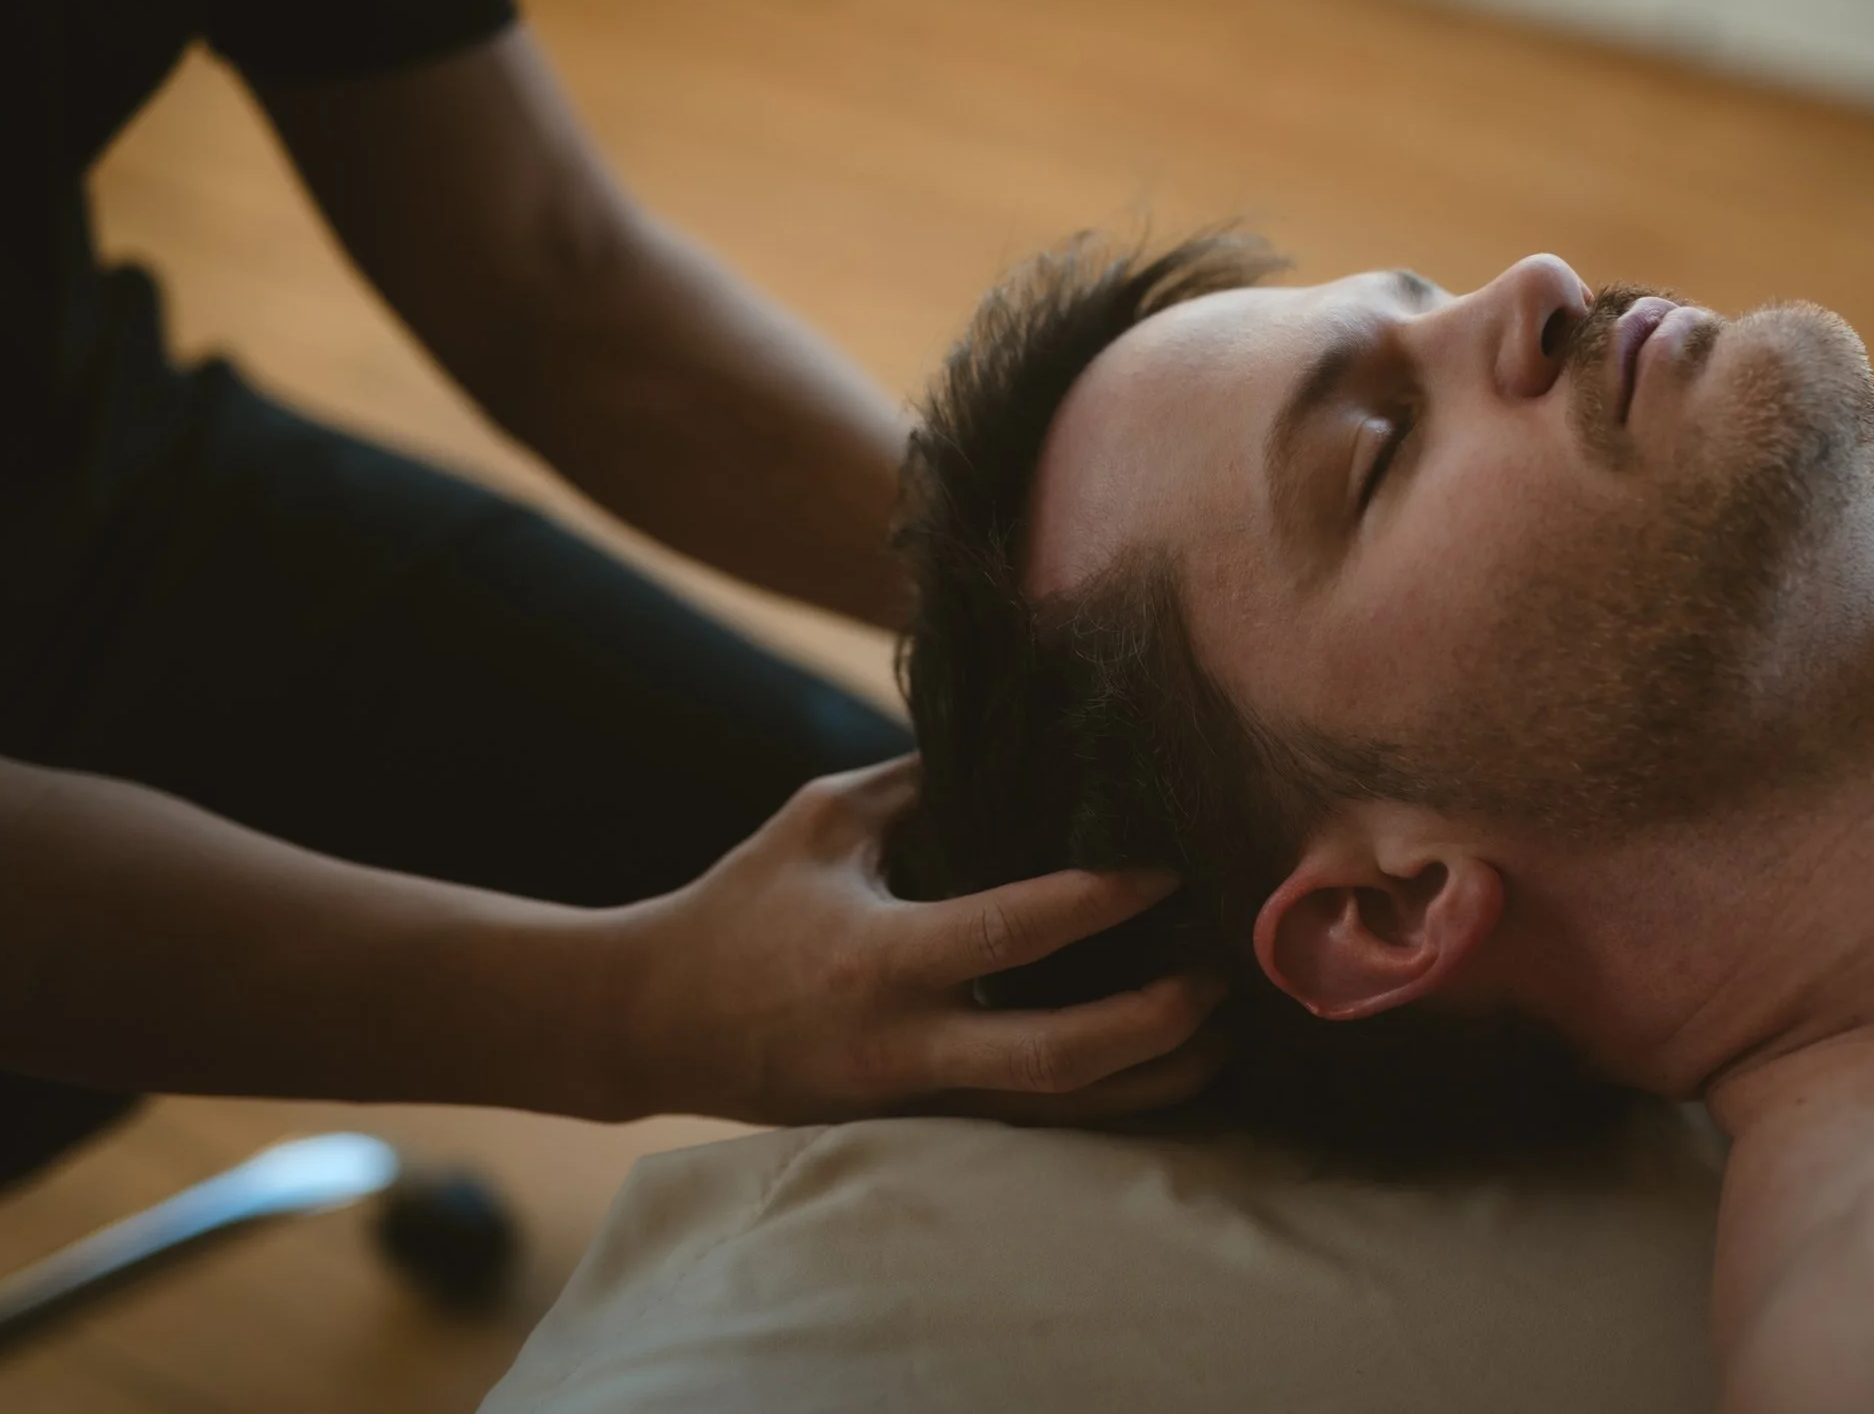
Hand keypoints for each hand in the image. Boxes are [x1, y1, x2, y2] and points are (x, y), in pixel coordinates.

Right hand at [608, 756, 1227, 1125]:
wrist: (650, 1025)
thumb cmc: (739, 906)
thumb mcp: (822, 822)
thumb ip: (921, 783)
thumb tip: (1015, 742)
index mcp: (881, 956)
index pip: (1015, 930)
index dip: (1103, 901)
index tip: (1169, 870)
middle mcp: (903, 1043)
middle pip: (1057, 1059)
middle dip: (1152, 1028)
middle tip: (1219, 984)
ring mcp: (910, 1103)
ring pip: (1056, 1117)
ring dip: (1150, 1084)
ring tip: (1222, 1039)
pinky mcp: (913, 1132)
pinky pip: (1028, 1129)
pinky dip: (1100, 1105)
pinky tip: (1162, 1075)